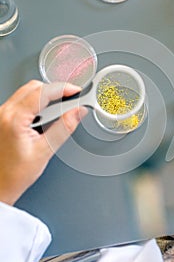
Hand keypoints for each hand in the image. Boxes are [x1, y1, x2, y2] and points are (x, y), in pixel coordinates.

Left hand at [0, 80, 87, 205]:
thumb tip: (78, 112)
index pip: (43, 93)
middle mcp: (4, 112)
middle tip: (71, 100)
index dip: (63, 89)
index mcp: (14, 119)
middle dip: (55, 90)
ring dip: (45, 96)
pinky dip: (35, 103)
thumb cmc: (15, 174)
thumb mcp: (45, 151)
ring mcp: (1, 114)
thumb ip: (64, 128)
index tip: (77, 91)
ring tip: (58, 112)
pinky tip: (44, 116)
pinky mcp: (2, 117)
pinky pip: (20, 100)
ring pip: (27, 92)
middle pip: (34, 87)